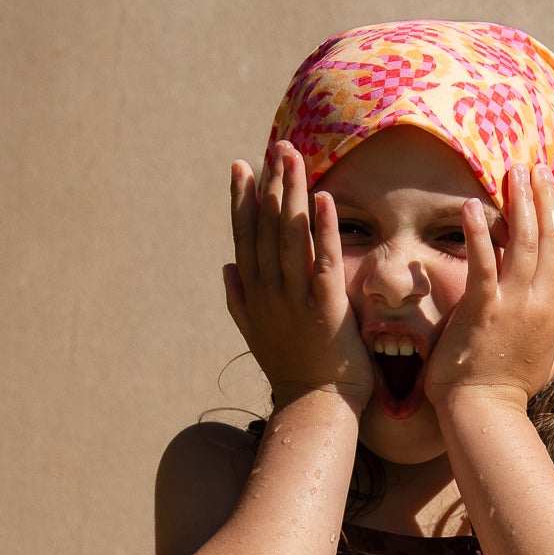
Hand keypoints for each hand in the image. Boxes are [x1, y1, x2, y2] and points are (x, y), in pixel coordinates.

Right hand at [223, 142, 372, 409]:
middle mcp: (270, 292)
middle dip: (271, 184)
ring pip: (291, 236)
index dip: (243, 199)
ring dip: (292, 194)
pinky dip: (323, 229)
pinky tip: (323, 199)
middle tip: (277, 147)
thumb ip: (239, 300)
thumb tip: (227, 268)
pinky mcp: (326, 309)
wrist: (315, 408)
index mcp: (253, 294)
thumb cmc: (293, 372)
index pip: (245, 236)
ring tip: (294, 158)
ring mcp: (296, 299)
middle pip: (267, 227)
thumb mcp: (257, 334)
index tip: (243, 165)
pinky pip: (324, 261)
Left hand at [424, 163, 553, 412]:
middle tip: (533, 169)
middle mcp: (541, 304)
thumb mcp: (547, 356)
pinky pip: (484, 263)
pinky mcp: (483, 310)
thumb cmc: (509, 386)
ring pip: (525, 243)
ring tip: (512, 174)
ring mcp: (514, 307)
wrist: (485, 411)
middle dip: (544, 199)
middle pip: (552, 240)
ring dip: (519, 203)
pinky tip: (471, 206)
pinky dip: (480, 233)